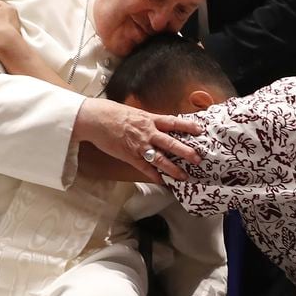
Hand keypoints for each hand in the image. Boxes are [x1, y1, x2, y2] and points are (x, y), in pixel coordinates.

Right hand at [72, 98, 201, 182]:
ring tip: (184, 176)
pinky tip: (162, 182)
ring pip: (160, 158)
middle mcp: (147, 132)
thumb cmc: (112, 113)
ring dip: (173, 168)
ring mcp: (139, 145)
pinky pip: (145, 168)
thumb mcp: (135, 112)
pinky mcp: (130, 156)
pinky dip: (154, 176)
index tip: (200, 130)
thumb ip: (148, 120)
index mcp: (150, 119)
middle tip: (198, 159)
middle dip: (186, 151)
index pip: (173, 122)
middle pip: (171, 142)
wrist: (95, 119)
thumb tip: (160, 124)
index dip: (188, 126)